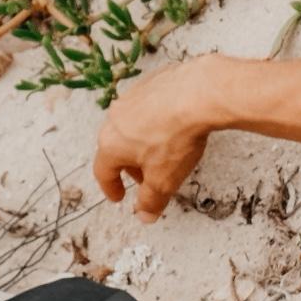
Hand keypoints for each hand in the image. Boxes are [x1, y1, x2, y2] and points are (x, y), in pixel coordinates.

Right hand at [92, 55, 225, 221]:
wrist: (196, 94)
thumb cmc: (176, 138)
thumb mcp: (164, 180)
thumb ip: (151, 200)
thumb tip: (144, 216)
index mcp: (111, 144)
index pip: (103, 171)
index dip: (111, 188)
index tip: (118, 197)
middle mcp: (114, 119)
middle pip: (116, 149)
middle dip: (130, 168)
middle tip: (145, 180)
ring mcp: (130, 98)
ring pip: (131, 128)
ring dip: (142, 145)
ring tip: (161, 155)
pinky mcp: (149, 85)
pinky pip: (148, 111)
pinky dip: (155, 125)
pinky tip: (172, 130)